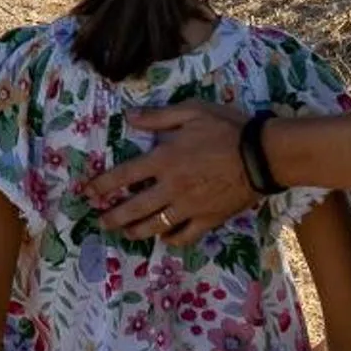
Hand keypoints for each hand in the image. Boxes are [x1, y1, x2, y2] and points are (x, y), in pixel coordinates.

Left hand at [82, 100, 255, 245]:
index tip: (87, 193)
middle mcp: (171, 187)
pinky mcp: (208, 219)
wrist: (263, 154)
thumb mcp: (191, 111)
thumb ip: (158, 116)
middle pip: (134, 208)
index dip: (102, 185)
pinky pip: (185, 235)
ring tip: (125, 233)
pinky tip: (164, 238)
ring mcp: (189, 206)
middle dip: (113, 217)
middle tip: (100, 222)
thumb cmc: (227, 128)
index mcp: (164, 159)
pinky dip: (171, 239)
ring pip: (155, 226)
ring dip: (136, 231)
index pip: (123, 176)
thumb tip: (128, 117)